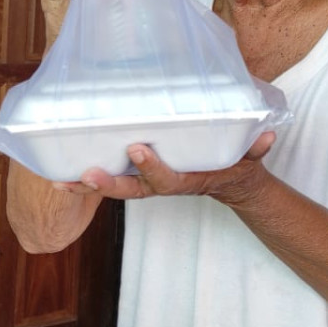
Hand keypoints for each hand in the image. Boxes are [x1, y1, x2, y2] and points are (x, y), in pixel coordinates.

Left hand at [54, 131, 276, 205]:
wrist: (230, 184)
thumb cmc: (235, 165)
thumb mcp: (250, 159)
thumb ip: (256, 147)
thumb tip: (267, 135)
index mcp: (187, 178)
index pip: (167, 179)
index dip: (152, 168)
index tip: (138, 149)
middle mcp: (162, 184)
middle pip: (131, 190)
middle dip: (108, 184)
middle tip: (86, 173)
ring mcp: (147, 182)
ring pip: (114, 188)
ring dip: (87, 185)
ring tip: (60, 180)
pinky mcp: (138, 175)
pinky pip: (110, 180)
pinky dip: (86, 179)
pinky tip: (62, 174)